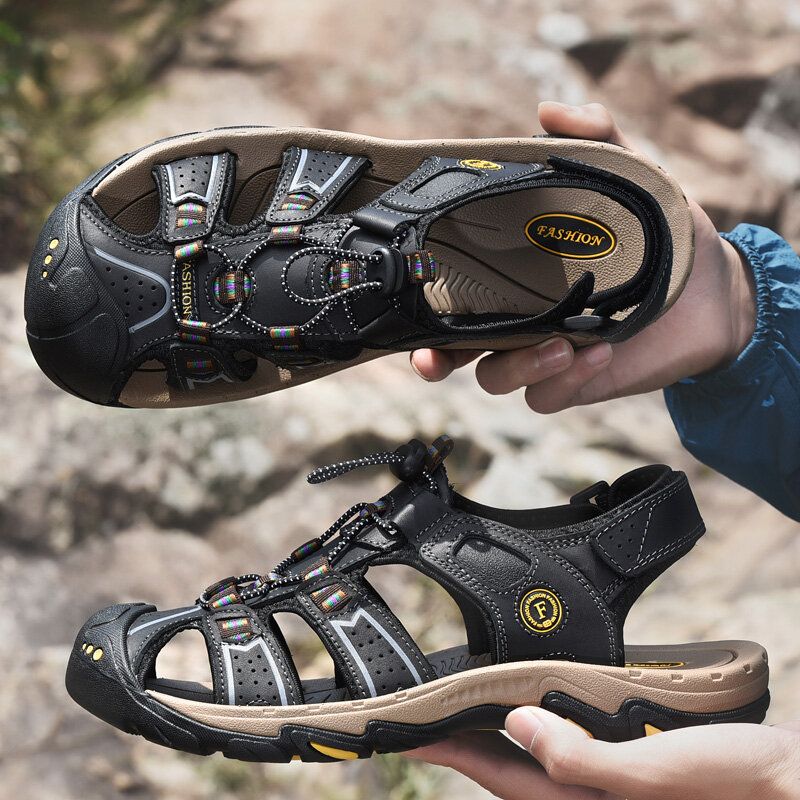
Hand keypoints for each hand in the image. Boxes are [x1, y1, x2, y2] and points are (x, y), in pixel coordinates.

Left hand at [405, 707, 799, 799]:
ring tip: (472, 705)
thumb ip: (589, 762)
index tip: (410, 730)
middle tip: (432, 712)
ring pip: (540, 766)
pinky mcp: (631, 776)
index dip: (452, 751)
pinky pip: (573, 755)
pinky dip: (548, 732)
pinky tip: (546, 712)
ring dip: (504, 738)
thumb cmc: (742, 787)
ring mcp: (612, 791)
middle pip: (512, 776)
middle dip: (470, 745)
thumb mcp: (664, 774)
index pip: (501, 777)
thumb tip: (520, 726)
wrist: (791, 787)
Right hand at [410, 102, 757, 412]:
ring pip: (496, 379)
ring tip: (563, 342)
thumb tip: (547, 112)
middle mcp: (517, 318)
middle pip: (453, 351)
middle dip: (435, 360)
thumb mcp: (629, 177)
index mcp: (511, 274)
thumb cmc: (659, 233)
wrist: (714, 286)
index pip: (449, 292)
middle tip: (438, 358)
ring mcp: (544, 352)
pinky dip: (565, 380)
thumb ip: (595, 138)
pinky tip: (599, 352)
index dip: (418, 305)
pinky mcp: (577, 380)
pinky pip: (548, 397)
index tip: (409, 298)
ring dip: (517, 366)